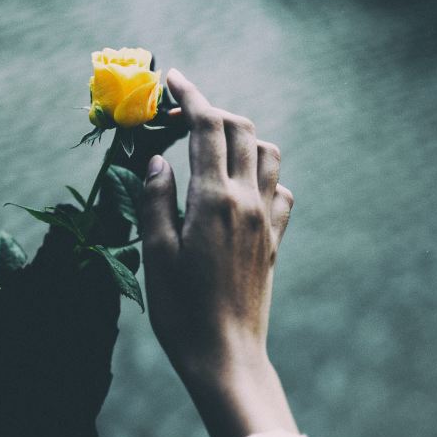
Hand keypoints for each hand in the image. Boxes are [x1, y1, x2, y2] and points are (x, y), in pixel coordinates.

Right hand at [137, 68, 296, 436]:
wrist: (226, 356)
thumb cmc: (181, 310)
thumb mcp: (156, 253)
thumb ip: (156, 199)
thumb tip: (157, 160)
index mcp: (215, 199)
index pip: (208, 127)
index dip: (191, 96)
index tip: (174, 80)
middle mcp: (248, 201)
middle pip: (241, 130)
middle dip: (213, 111)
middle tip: (182, 117)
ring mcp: (267, 221)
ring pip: (266, 154)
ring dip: (241, 138)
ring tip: (210, 147)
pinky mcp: (275, 241)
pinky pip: (279, 190)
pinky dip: (262, 176)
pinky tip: (240, 190)